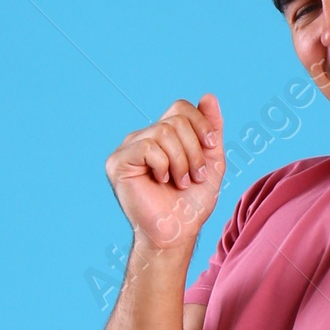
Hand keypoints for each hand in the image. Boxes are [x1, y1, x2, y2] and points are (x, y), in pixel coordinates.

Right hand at [105, 94, 224, 254]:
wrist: (177, 233)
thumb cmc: (191, 204)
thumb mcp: (211, 162)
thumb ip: (211, 130)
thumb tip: (208, 96)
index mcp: (163, 136)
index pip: (181, 107)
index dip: (200, 124)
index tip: (210, 146)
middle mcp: (143, 138)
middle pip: (175, 120)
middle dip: (194, 151)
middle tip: (192, 177)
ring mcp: (128, 149)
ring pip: (163, 132)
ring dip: (181, 161)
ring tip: (179, 182)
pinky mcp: (118, 162)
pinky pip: (147, 147)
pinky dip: (163, 165)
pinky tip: (161, 181)